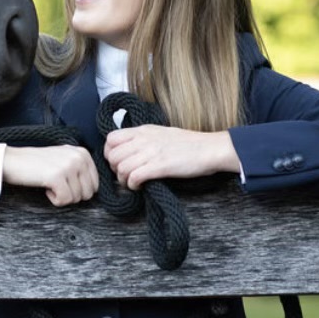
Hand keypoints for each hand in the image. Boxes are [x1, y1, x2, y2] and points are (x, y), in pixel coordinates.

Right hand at [2, 145, 97, 206]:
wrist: (13, 161)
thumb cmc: (38, 164)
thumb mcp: (65, 159)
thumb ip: (81, 168)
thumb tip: (94, 189)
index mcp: (83, 153)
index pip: (95, 185)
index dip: (79, 190)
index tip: (64, 181)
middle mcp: (79, 157)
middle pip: (88, 193)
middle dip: (72, 195)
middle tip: (56, 184)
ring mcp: (68, 166)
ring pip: (76, 198)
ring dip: (61, 196)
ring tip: (49, 183)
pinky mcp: (57, 177)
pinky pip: (65, 200)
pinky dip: (54, 199)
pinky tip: (46, 188)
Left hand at [103, 127, 240, 189]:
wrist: (209, 149)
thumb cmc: (188, 143)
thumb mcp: (161, 133)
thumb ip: (144, 138)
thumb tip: (129, 149)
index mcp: (143, 130)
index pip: (111, 138)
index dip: (109, 153)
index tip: (118, 162)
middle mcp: (144, 139)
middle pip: (112, 155)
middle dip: (115, 169)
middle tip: (125, 176)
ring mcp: (151, 152)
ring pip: (121, 167)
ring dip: (123, 180)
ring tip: (132, 183)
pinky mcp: (160, 166)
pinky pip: (134, 176)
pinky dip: (133, 185)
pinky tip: (140, 187)